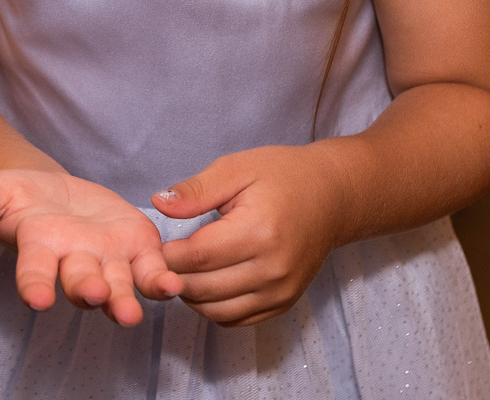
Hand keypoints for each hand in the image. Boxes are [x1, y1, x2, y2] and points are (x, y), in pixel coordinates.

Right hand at [0, 169, 181, 325]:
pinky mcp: (137, 251)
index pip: (34, 274)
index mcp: (38, 252)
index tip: (38, 300)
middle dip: (87, 290)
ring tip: (132, 312)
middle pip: (80, 282)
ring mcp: (107, 261)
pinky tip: (173, 285)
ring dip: (126, 299)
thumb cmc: (17, 197)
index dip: (36, 286)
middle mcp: (73, 264)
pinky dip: (161, 280)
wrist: (53, 193)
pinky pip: (151, 271)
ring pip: (118, 285)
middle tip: (94, 294)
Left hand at [155, 145, 347, 327]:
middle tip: (165, 258)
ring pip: (216, 311)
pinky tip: (208, 282)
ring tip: (185, 270)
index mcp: (258, 232)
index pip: (197, 256)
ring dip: (191, 296)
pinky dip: (213, 307)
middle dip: (174, 276)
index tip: (157, 244)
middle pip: (203, 289)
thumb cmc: (283, 176)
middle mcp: (272, 269)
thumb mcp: (237, 168)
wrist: (332, 196)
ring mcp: (280, 291)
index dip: (168, 254)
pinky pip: (236, 320)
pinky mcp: (283, 303)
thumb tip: (159, 204)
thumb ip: (197, 190)